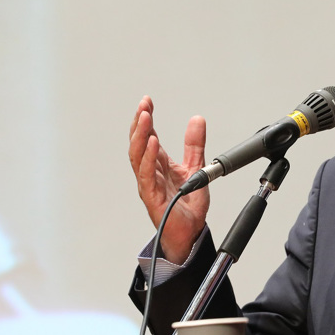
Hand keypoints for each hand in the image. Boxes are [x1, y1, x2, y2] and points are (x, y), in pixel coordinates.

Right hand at [129, 95, 209, 264]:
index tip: (147, 101)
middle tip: (144, 105)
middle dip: (140, 123)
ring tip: (146, 118)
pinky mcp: (153, 197)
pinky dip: (148, 158)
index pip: (147, 137)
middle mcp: (150, 173)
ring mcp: (149, 185)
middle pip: (138, 144)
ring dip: (140, 136)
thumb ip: (195, 145)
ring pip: (138, 157)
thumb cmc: (188, 205)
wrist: (191, 233)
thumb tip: (197, 120)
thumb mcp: (197, 168)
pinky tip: (152, 144)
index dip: (146, 118)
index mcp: (158, 165)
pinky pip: (147, 175)